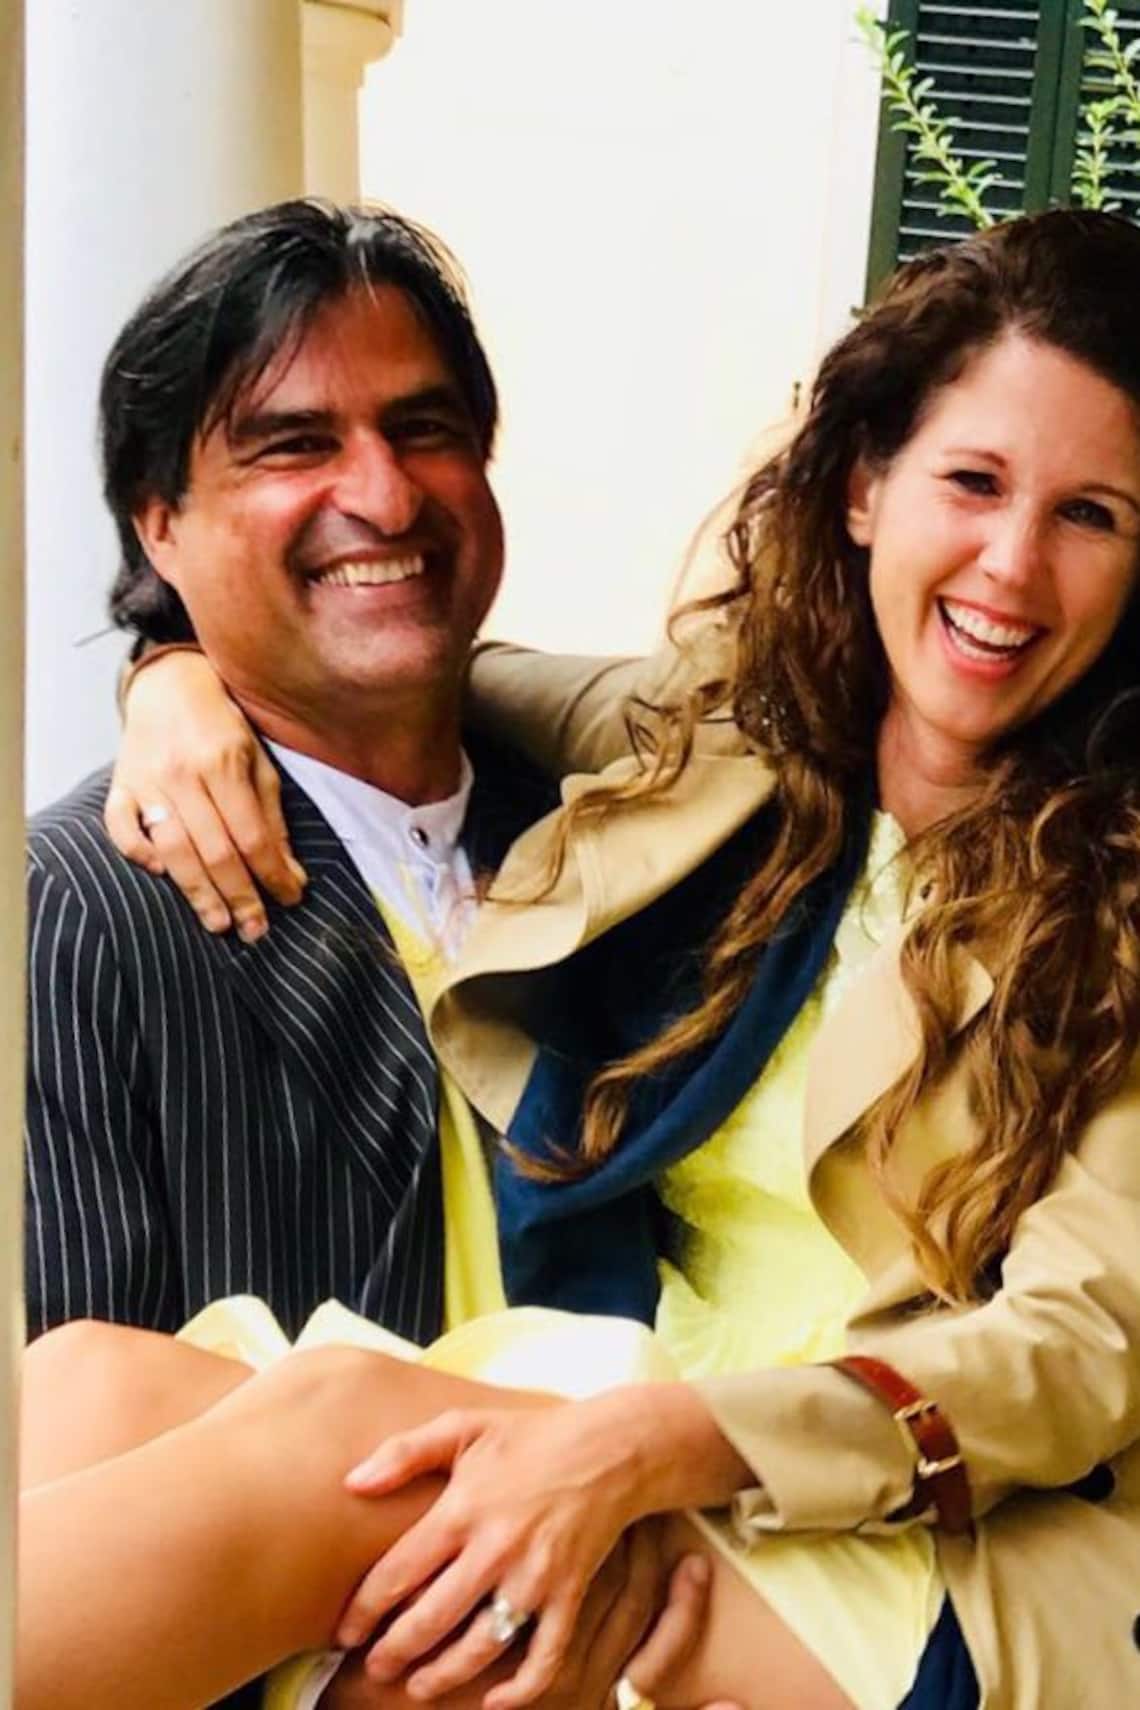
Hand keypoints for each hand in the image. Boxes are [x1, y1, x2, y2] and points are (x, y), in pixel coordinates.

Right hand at [105, 648, 305, 937]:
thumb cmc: (222, 725)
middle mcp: (183, 773)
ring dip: (196, 891)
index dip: (273, 875)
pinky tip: (161, 873)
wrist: (168, 683)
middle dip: (239, 895)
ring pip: (172, 848)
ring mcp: (146, 780)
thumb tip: (291, 874)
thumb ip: (272, 817)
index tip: (289, 900)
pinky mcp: (119, 785)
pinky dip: (139, 853)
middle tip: (254, 930)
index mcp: (223, 763)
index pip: (252, 835)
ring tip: (218, 922)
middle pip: (214, 849)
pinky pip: (121, 827)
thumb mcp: (259, 761)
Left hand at [337, 1396, 656, 1707]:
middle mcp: (495, 1548)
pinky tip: (494, 1701)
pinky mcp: (570, 1594)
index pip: (398, 1573)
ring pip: (480, 1646)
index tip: (344, 1633)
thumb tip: (350, 1483)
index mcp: (462, 1509)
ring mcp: (535, 1577)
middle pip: (431, 1619)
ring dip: (443, 1675)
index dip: (363, 1611)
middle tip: (372, 1669)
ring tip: (418, 1687)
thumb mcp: (463, 1426)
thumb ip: (403, 1452)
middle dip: (394, 1652)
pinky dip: (520, 1688)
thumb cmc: (528, 1436)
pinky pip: (544, 1657)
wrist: (609, 1448)